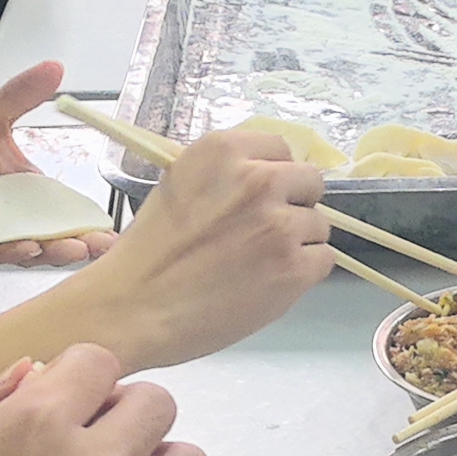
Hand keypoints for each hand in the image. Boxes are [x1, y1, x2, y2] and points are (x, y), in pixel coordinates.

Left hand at [0, 58, 117, 266]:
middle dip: (76, 242)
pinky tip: (26, 247)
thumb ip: (20, 95)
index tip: (112, 227)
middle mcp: (6, 214)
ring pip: (23, 249)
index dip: (86, 219)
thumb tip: (57, 68)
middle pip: (49, 235)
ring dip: (48, 252)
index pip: (61, 208)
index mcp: (20, 186)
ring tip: (71, 249)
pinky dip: (6, 251)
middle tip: (101, 244)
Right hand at [69, 122, 336, 366]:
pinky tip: (270, 283)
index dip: (274, 176)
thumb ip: (225, 175)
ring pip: (318, 225)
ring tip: (259, 264)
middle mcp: (258, 180)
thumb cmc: (147, 253)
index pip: (281, 148)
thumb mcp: (179, 185)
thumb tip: (265, 176)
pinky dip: (303, 273)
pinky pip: (322, 260)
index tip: (261, 197)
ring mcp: (279, 225)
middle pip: (310, 182)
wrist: (134, 307)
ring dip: (298, 243)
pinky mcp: (293, 268)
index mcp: (224, 152)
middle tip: (265, 232)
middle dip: (293, 205)